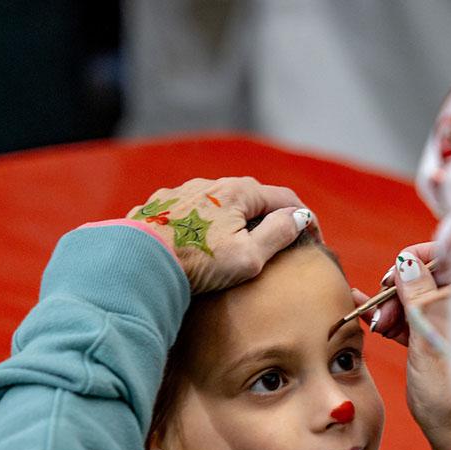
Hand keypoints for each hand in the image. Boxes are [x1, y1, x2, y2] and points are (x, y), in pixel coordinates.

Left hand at [127, 177, 314, 292]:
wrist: (137, 264)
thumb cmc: (196, 263)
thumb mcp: (249, 257)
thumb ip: (278, 234)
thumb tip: (298, 218)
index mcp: (237, 192)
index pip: (285, 198)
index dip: (305, 219)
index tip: (314, 241)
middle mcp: (209, 184)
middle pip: (252, 198)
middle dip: (270, 218)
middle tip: (279, 244)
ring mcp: (181, 194)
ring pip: (219, 204)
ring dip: (235, 221)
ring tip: (237, 247)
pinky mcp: (158, 208)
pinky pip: (192, 213)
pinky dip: (205, 226)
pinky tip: (201, 246)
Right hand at [353, 243, 450, 449]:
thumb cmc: (449, 390)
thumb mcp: (428, 337)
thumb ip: (417, 295)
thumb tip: (406, 261)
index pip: (449, 256)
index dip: (418, 259)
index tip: (394, 273)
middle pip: (427, 275)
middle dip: (398, 286)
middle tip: (382, 306)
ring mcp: (448, 323)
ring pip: (414, 297)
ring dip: (390, 305)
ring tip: (375, 323)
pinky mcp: (433, 341)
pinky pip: (409, 318)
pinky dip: (389, 317)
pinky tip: (365, 314)